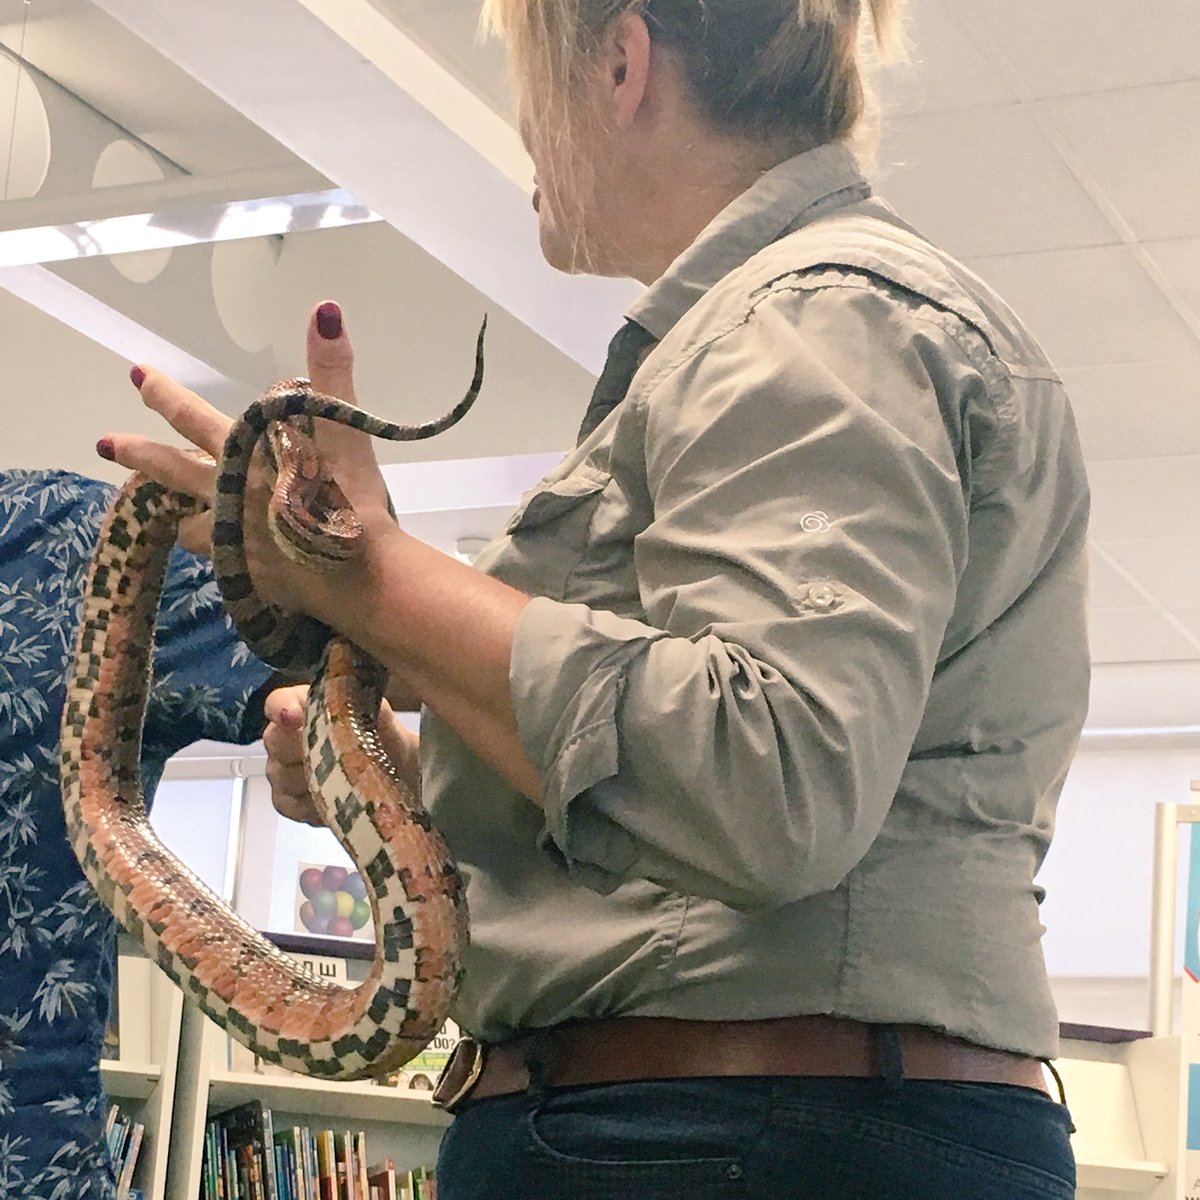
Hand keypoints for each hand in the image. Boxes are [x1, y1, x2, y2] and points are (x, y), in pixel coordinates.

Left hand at [99, 301, 393, 623]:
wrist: (358, 571)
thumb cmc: (349, 496)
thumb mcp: (344, 428)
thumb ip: (333, 371)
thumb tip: (325, 309)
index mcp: (243, 456)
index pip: (192, 418)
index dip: (164, 395)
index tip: (136, 375)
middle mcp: (226, 497)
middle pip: (171, 472)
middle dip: (139, 454)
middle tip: (105, 444)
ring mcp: (233, 542)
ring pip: (193, 528)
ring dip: (187, 520)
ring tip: (183, 524)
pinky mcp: (250, 579)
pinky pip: (227, 566)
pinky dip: (229, 558)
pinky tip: (237, 560)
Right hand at [262, 684, 420, 826]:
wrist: (395, 768)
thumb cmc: (382, 735)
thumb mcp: (380, 715)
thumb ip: (363, 705)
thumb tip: (354, 702)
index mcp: (303, 705)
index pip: (277, 702)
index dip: (282, 708)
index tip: (294, 716)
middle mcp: (282, 735)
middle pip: (275, 741)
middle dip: (304, 748)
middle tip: (337, 756)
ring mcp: (280, 769)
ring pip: (282, 776)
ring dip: (314, 779)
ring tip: (346, 780)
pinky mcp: (285, 801)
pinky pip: (290, 804)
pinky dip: (315, 805)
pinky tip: (338, 799)